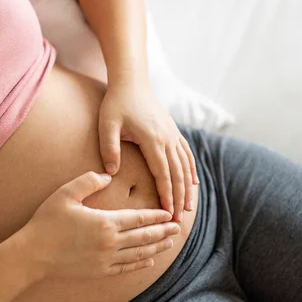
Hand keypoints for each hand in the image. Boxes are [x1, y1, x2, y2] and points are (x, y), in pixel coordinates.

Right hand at [21, 171, 179, 278]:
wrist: (32, 254)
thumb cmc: (47, 221)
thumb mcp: (66, 193)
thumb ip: (88, 181)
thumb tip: (108, 175)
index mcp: (105, 222)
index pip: (139, 218)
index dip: (156, 215)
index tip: (169, 213)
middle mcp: (110, 242)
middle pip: (144, 236)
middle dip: (162, 231)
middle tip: (177, 228)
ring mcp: (106, 259)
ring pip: (139, 254)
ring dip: (156, 248)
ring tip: (169, 243)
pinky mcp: (99, 271)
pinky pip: (126, 268)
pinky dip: (140, 264)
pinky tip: (149, 261)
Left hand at [98, 81, 198, 221]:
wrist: (131, 81)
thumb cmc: (116, 103)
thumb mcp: (107, 124)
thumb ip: (109, 148)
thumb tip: (112, 172)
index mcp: (152, 140)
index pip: (163, 174)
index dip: (166, 195)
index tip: (168, 213)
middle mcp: (167, 138)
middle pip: (177, 174)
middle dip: (179, 198)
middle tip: (178, 220)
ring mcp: (173, 134)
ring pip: (185, 166)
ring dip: (187, 188)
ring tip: (188, 208)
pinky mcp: (173, 131)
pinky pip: (186, 154)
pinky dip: (191, 170)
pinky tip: (194, 183)